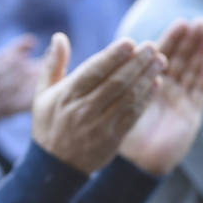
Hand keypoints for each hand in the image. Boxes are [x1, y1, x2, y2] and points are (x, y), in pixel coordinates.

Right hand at [30, 33, 166, 172]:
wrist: (56, 166)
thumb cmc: (50, 123)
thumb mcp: (42, 94)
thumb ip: (53, 64)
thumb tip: (60, 36)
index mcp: (66, 95)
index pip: (94, 71)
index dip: (113, 56)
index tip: (130, 42)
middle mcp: (83, 110)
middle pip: (116, 82)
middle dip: (137, 62)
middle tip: (152, 46)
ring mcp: (99, 125)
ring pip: (128, 97)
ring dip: (147, 77)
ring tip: (160, 61)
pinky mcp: (113, 138)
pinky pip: (133, 115)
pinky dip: (146, 98)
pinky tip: (156, 84)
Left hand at [117, 19, 202, 174]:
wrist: (134, 164)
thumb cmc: (120, 131)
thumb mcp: (113, 101)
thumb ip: (115, 77)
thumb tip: (107, 47)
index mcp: (146, 82)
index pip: (160, 55)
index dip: (172, 39)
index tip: (181, 23)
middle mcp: (165, 88)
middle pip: (180, 59)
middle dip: (191, 41)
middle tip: (200, 23)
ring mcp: (179, 100)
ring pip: (192, 71)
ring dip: (201, 53)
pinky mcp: (191, 115)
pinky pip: (200, 92)